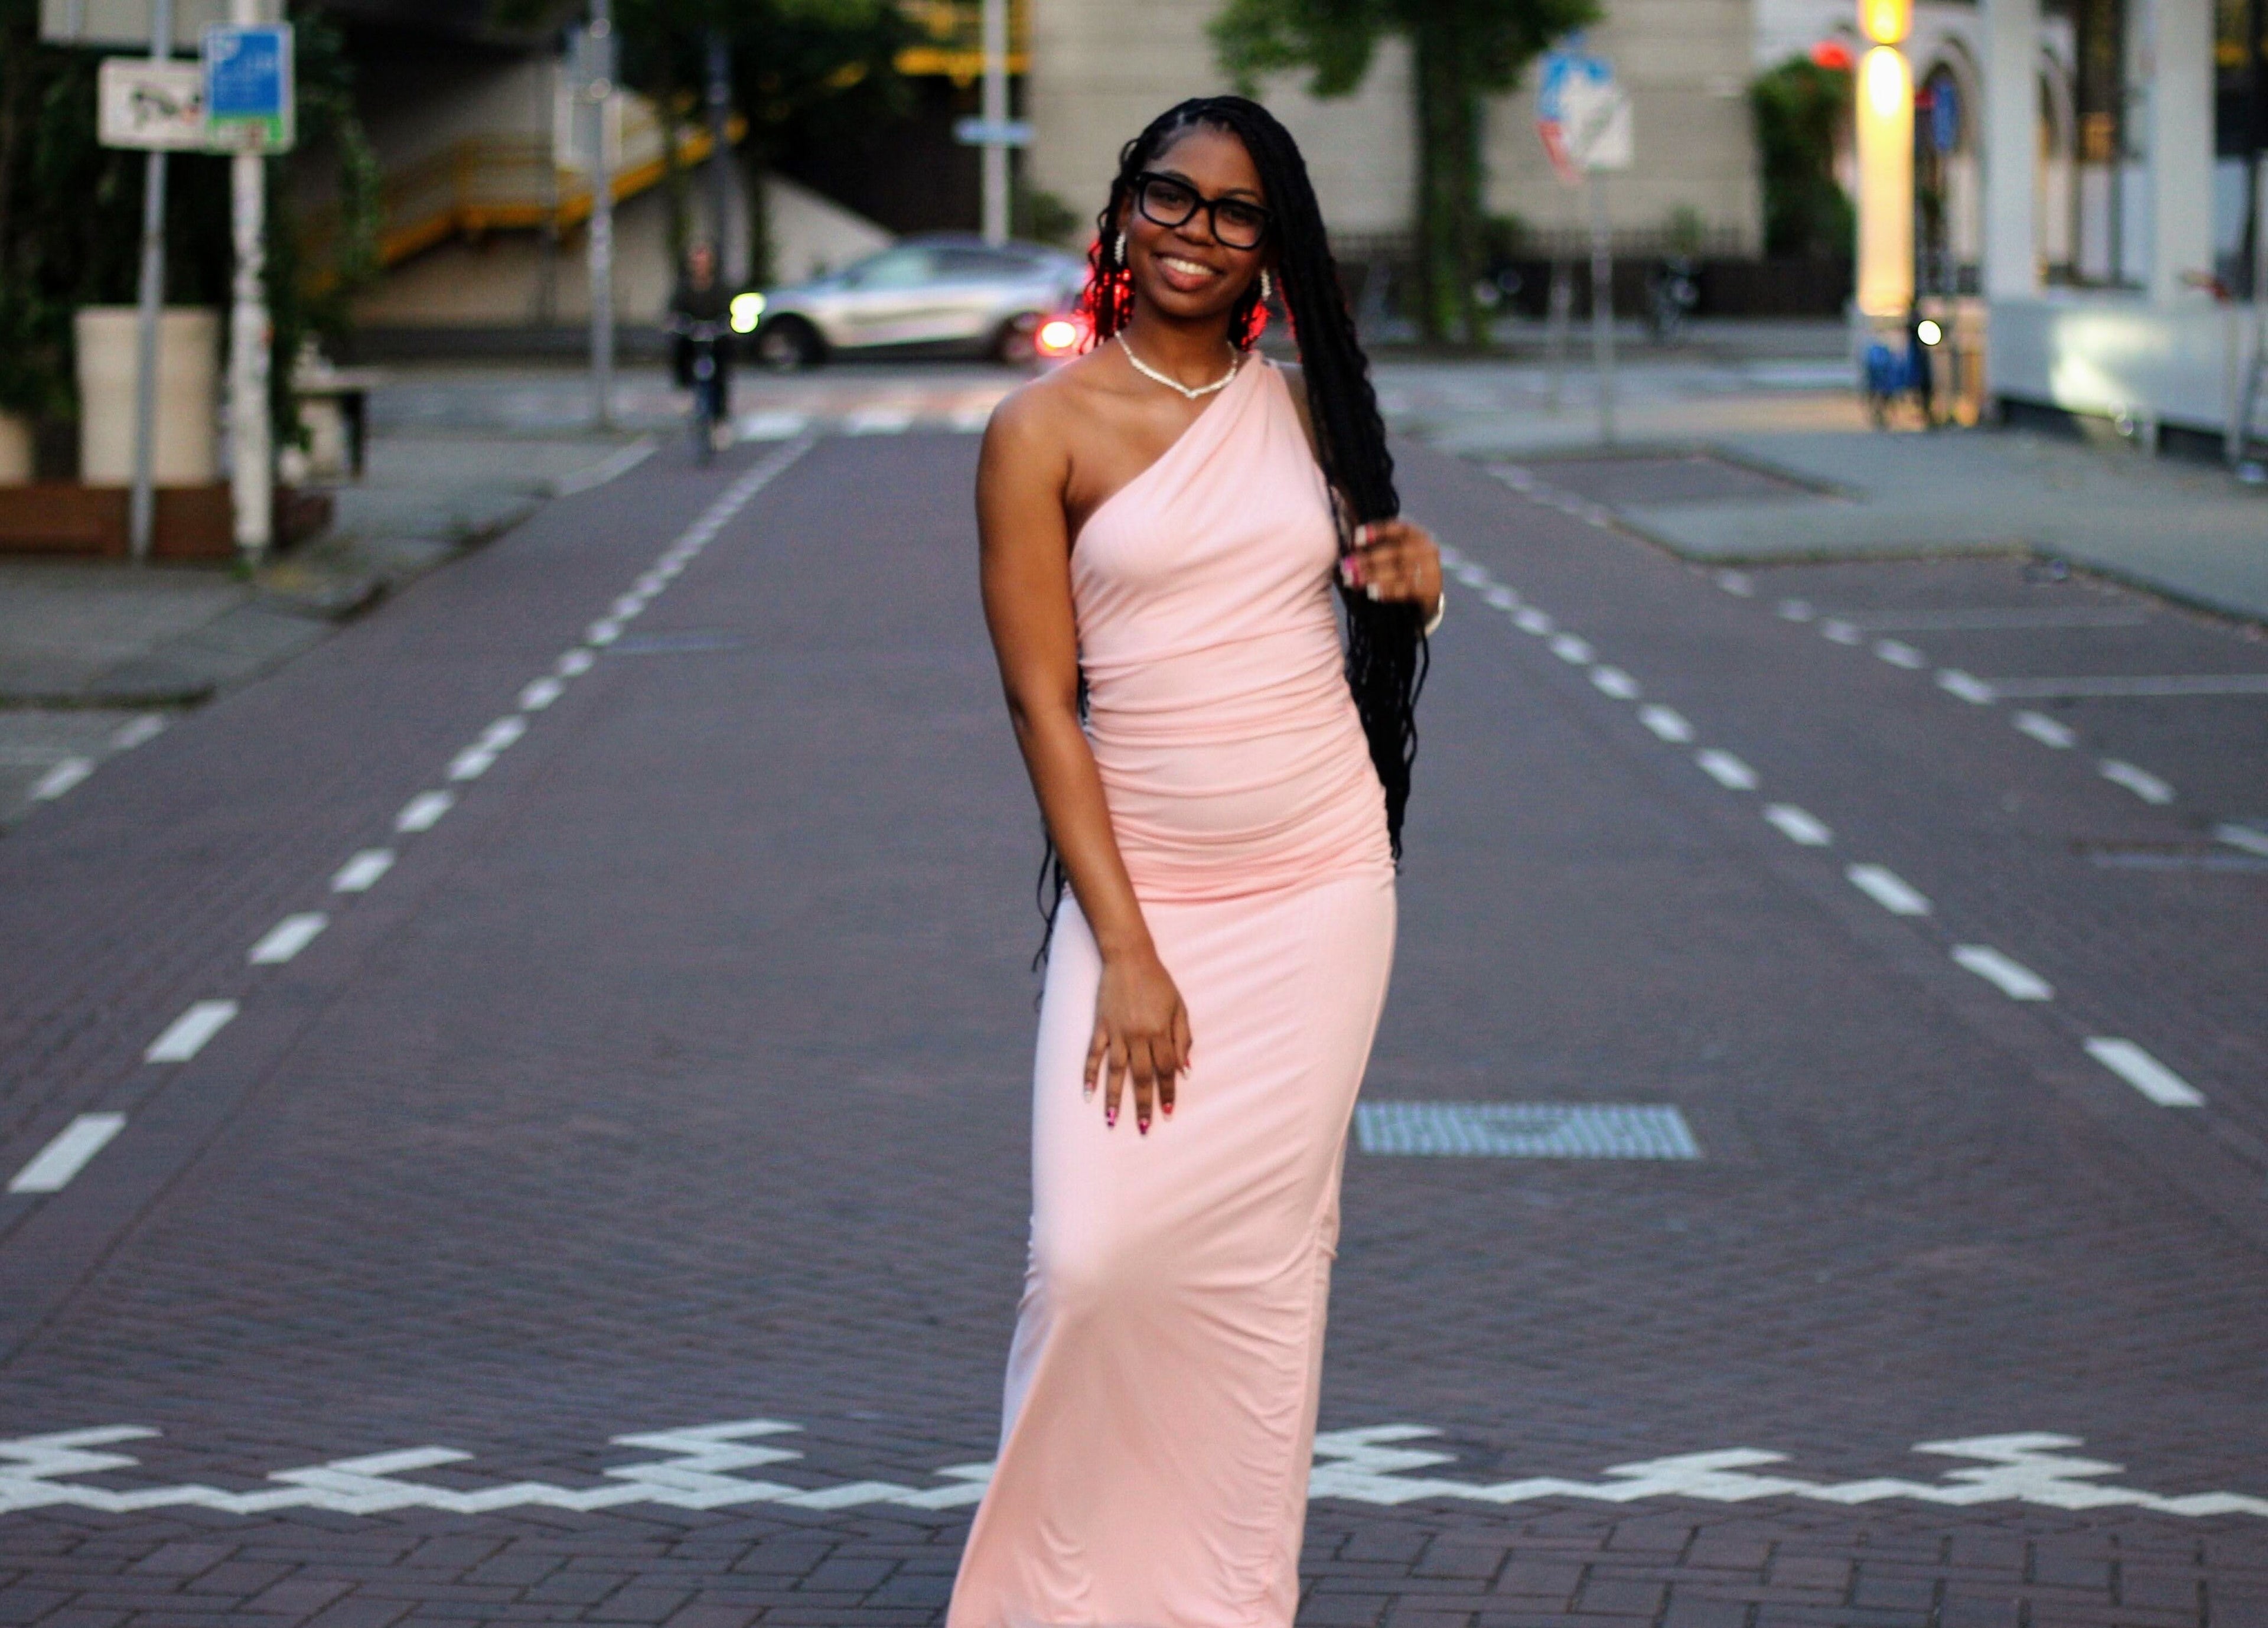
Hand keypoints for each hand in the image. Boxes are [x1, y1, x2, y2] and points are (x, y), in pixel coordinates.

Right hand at [1084, 945, 1192, 1134]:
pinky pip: (1093, 1054)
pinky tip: (1087, 1094)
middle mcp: (1139, 1035)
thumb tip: (1185, 1070)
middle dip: (1144, 1104)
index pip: (1166, 1070)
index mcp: (1161, 1031)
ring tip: (1112, 1121)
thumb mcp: (1179, 1007)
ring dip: (1114, 1098)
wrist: (1129, 957)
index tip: (1168, 1113)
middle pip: (1142, 1076)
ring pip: (1116, 1072)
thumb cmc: (1158, 981)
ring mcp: (1117, 1032)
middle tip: (1144, 1128)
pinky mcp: (1101, 1026)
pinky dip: (1089, 1074)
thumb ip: (1183, 1038)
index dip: (1168, 1093)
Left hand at [1339, 519, 1442, 620]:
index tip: (1356, 539)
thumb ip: (1376, 546)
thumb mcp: (1394, 552)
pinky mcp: (1431, 588)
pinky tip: (1372, 592)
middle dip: (1369, 559)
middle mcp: (1427, 548)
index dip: (1377, 532)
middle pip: (1396, 552)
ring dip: (1373, 576)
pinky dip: (1387, 590)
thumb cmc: (1403, 568)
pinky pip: (1406, 589)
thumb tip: (1347, 542)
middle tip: (1348, 566)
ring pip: (1399, 571)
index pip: (1398, 528)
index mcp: (1416, 534)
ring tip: (1353, 580)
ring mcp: (1432, 568)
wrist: (1427, 592)